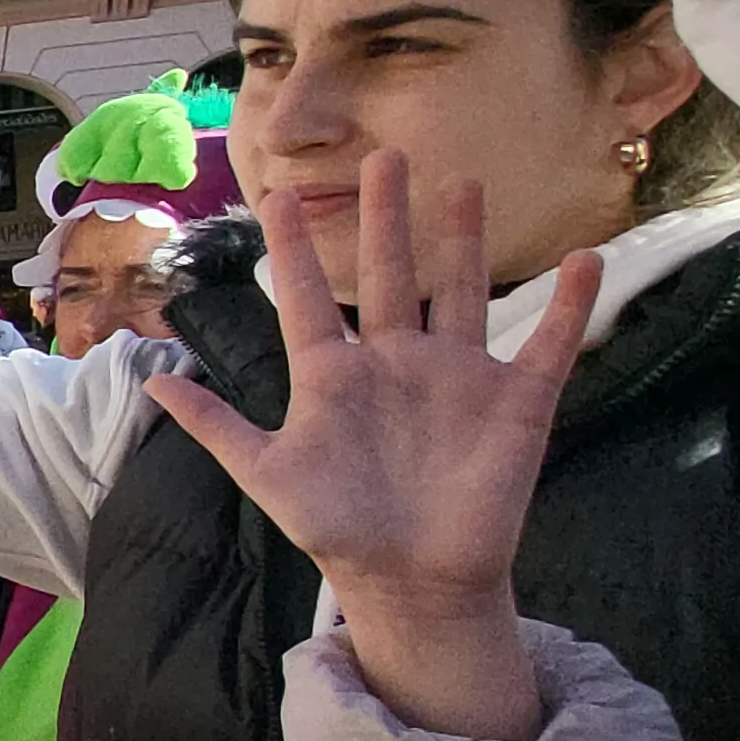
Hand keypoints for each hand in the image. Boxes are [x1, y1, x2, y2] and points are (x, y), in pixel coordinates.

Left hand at [144, 152, 594, 740]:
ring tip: (463, 181)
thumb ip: (216, 427)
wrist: (410, 583)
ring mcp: (457, 377)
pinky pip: (550, 344)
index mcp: (333, 375)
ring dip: (462, 238)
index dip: (294, 248)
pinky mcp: (515, 403)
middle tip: (386, 157)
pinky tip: (586, 259)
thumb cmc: (337, 529)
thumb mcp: (266, 475)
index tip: (281, 195)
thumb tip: (153, 380)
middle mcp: (395, 361)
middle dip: (386, 218)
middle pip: (388, 274)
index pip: (306, 297)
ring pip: (461, 290)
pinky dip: (570, 305)